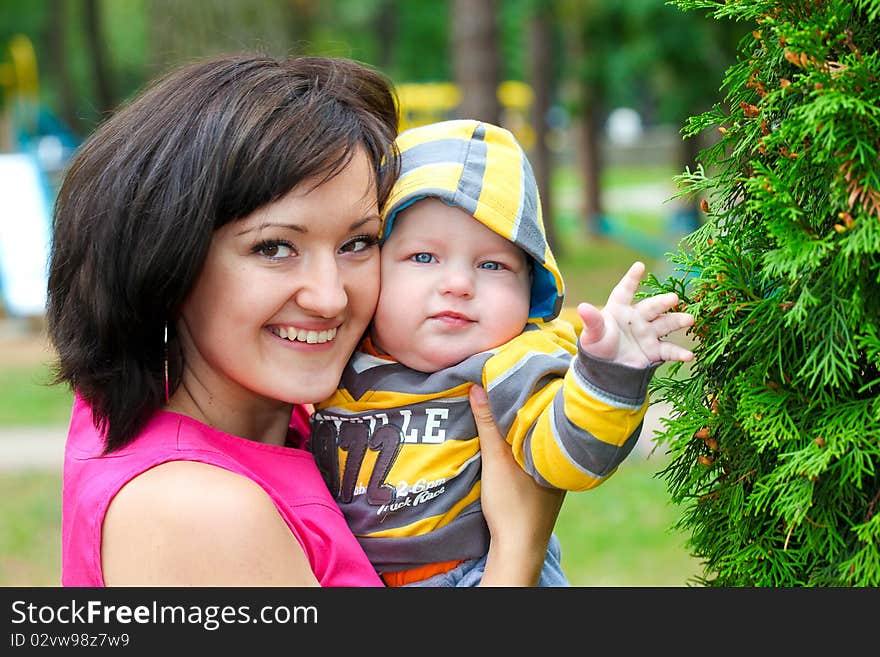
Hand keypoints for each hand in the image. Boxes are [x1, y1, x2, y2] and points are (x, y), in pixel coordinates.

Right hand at [469, 384, 564, 585]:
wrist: (519, 548)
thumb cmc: (513, 504)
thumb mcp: (496, 459)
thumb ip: (488, 423)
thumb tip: (477, 386)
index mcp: (554, 447)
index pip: (549, 407)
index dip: (539, 387)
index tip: (528, 367)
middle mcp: (558, 457)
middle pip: (544, 420)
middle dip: (532, 402)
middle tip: (518, 376)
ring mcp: (552, 472)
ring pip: (539, 437)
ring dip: (526, 422)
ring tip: (512, 398)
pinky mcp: (543, 484)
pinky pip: (534, 450)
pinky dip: (523, 439)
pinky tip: (512, 434)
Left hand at [577, 261, 694, 367]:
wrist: (605, 368)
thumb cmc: (597, 345)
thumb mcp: (592, 334)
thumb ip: (592, 321)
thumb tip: (582, 307)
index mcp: (620, 309)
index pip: (625, 291)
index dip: (631, 279)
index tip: (639, 266)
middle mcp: (637, 318)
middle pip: (651, 307)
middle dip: (662, 302)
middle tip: (673, 298)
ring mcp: (648, 333)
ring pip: (665, 324)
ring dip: (678, 321)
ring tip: (689, 319)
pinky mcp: (654, 351)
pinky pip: (669, 350)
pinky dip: (679, 353)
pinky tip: (689, 356)